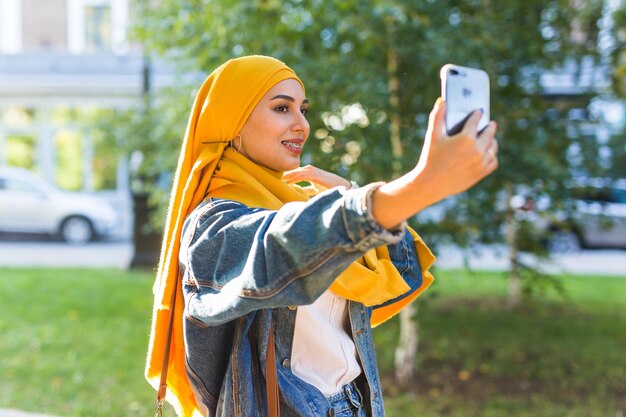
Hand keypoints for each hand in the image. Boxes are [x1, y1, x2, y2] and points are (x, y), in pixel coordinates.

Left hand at [283, 165, 351, 189]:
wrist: (344, 189)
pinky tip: (287, 182)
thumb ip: (306, 191)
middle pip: (294, 171)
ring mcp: (313, 172)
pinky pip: (302, 175)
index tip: (278, 181)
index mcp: (311, 174)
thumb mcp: (315, 190)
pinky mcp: (315, 175)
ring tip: (278, 179)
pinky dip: (294, 178)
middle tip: (273, 177)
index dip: (287, 177)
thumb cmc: (330, 190)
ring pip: (296, 172)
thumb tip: (296, 194)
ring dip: (287, 175)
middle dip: (285, 174)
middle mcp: (311, 171)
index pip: (296, 174)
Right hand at [370, 98, 498, 228]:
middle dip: (490, 127)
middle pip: (489, 133)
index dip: (477, 114)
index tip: (479, 111)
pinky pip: (493, 161)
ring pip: (493, 147)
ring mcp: (481, 162)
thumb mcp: (432, 136)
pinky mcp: (481, 173)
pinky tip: (488, 153)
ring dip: (492, 141)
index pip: (476, 121)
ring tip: (490, 138)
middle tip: (491, 124)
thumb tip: (442, 100)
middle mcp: (476, 150)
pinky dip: (492, 155)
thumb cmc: (430, 158)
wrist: (430, 184)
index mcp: (465, 138)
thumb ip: (437, 117)